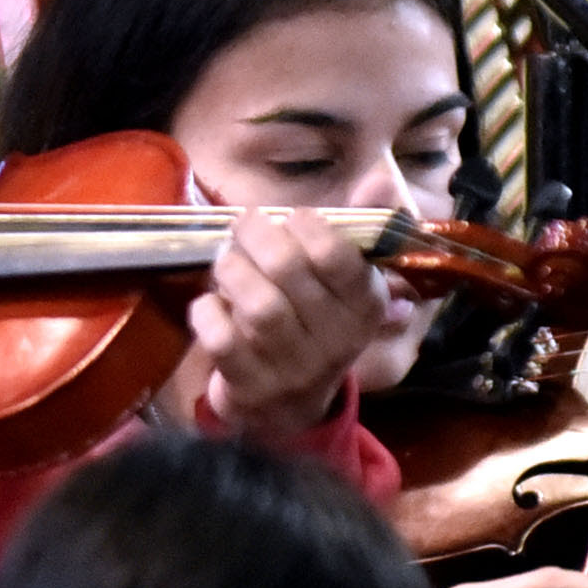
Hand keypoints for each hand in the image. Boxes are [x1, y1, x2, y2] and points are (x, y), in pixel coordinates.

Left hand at [185, 207, 409, 441]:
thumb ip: (360, 224)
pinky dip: (207, 311)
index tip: (292, 218)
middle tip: (244, 227)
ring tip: (226, 261)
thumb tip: (379, 179)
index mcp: (364, 306)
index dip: (306, 224)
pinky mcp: (251, 387)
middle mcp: (336, 340)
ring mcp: (293, 369)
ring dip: (232, 271)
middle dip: (256, 236)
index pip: (337, 254)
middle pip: (287, 269)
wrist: (288, 408)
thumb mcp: (344, 280)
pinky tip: (212, 303)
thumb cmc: (314, 322)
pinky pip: (221, 339)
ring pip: (257, 304)